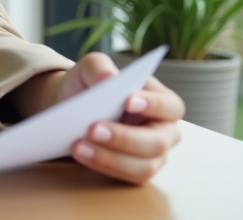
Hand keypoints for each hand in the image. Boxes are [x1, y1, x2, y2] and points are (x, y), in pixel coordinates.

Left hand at [56, 52, 184, 183]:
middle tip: (92, 129)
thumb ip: (99, 66)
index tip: (127, 100)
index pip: (170, 106)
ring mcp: (153, 155)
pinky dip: (103, 166)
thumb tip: (109, 78)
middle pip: (157, 142)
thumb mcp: (90, 67)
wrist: (72, 107)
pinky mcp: (135, 170)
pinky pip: (126, 176)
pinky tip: (80, 153)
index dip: (154, 105)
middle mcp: (164, 130)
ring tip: (79, 145)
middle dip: (125, 138)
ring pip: (144, 166)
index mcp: (161, 100)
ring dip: (110, 158)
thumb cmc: (91, 85)